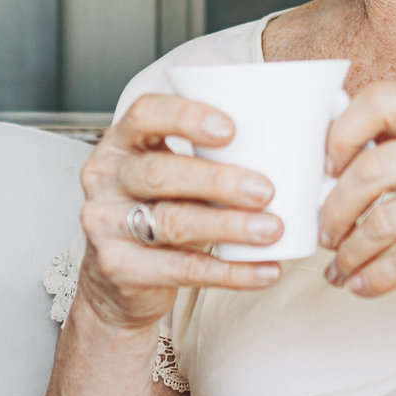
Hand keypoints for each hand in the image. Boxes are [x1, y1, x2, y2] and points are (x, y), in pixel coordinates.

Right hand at [74, 93, 291, 332]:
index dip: (186, 118)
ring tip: (272, 229)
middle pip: (159, 173)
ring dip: (228, 225)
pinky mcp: (119, 268)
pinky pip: (182, 270)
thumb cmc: (158, 212)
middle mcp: (105, 180)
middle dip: (217, 180)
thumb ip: (207, 158)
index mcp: (120, 143)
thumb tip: (291, 147)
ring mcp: (105, 225)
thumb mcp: (169, 175)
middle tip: (265, 189)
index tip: (231, 129)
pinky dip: (230, 273)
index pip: (145, 114)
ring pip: (172, 222)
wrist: (117, 282)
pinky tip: (264, 270)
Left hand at [318, 82, 395, 304]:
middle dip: (334, 207)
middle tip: (324, 230)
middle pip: (372, 168)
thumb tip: (347, 156)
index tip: (325, 164)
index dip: (341, 132)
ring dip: (351, 251)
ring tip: (342, 267)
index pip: (383, 99)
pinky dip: (377, 277)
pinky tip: (365, 285)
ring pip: (385, 218)